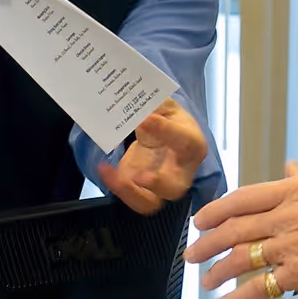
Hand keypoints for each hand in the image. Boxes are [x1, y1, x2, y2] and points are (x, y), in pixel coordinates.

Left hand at [100, 99, 207, 214]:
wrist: (165, 135)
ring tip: (114, 176)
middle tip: (141, 176)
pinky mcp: (143, 191)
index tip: (145, 119)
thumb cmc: (169, 120)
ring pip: (151, 203)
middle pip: (175, 187)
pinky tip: (105, 169)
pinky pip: (130, 197)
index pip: (185, 141)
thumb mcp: (166, 105)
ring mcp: (161, 185)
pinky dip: (115, 186)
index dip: (166, 131)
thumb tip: (138, 96)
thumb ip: (155, 102)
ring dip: (130, 193)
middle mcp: (181, 171)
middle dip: (158, 184)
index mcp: (193, 144)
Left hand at [184, 161, 297, 298]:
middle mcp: (288, 215)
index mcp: (293, 191)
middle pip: (233, 229)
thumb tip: (290, 166)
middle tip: (191, 256)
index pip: (242, 198)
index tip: (199, 222)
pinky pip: (259, 287)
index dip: (214, 211)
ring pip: (240, 258)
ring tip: (206, 282)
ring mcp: (293, 244)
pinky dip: (236, 298)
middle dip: (206, 244)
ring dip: (216, 272)